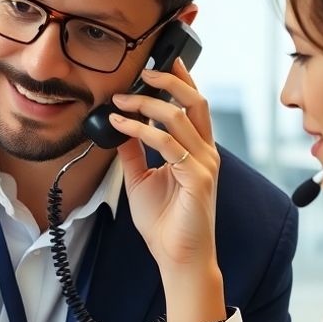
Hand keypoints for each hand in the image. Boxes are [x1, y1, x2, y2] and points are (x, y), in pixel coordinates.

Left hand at [107, 60, 226, 321]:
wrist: (177, 258)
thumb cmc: (166, 223)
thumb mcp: (141, 179)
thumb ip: (133, 152)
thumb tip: (118, 129)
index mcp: (196, 151)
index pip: (192, 106)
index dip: (179, 81)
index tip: (157, 63)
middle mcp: (205, 153)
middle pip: (194, 102)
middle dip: (169, 80)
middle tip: (142, 70)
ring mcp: (204, 165)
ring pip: (179, 118)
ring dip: (146, 104)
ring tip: (120, 100)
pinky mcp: (198, 179)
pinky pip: (168, 145)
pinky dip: (141, 131)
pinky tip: (122, 126)